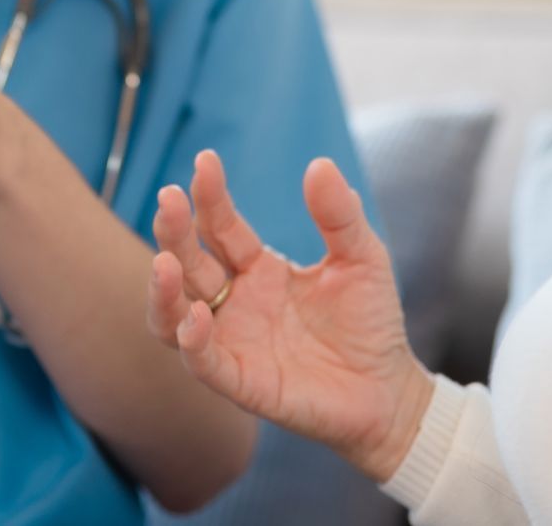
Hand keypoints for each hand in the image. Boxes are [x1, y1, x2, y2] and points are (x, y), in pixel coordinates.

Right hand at [148, 151, 434, 481]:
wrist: (389, 389)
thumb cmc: (371, 322)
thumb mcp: (362, 258)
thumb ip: (339, 216)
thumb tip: (319, 164)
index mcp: (258, 268)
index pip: (220, 227)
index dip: (209, 196)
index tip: (205, 161)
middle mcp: (235, 302)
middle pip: (188, 263)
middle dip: (173, 232)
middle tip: (169, 199)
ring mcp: (233, 341)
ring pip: (173, 316)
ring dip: (162, 290)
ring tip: (164, 263)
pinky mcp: (241, 381)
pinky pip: (203, 362)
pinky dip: (192, 342)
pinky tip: (195, 318)